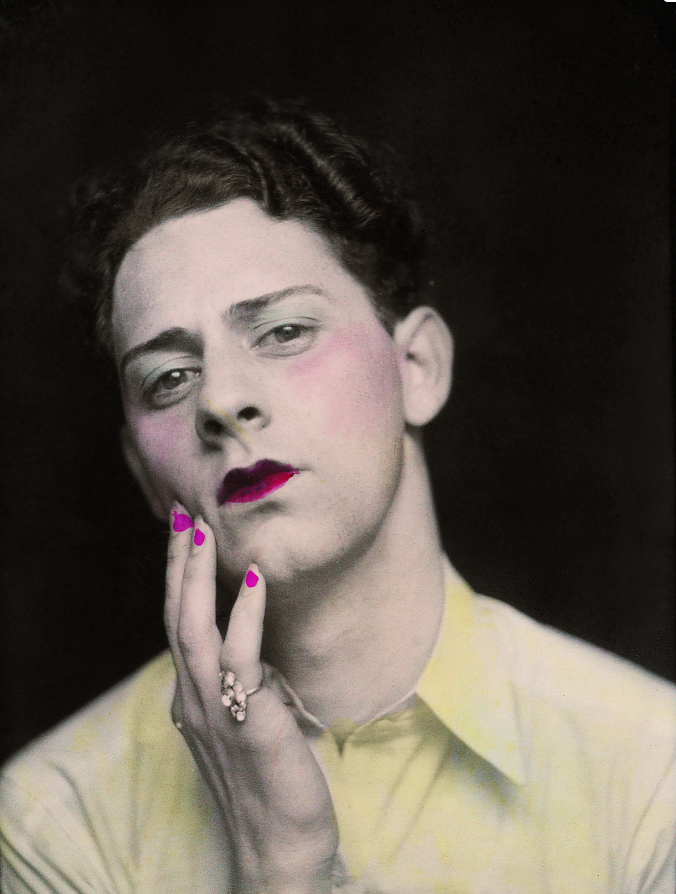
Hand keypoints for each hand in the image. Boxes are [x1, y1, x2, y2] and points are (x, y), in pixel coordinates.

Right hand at [165, 504, 338, 893]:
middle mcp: (192, 696)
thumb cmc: (271, 779)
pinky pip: (239, 655)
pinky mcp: (245, 717)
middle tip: (183, 511)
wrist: (281, 842)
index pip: (178, 623)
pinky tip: (254, 579)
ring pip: (192, 627)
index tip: (185, 533)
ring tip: (203, 529)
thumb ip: (238, 685)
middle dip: (178, 562)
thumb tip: (248, 651)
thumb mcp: (245, 722)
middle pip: (175, 615)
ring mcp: (213, 707)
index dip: (179, 577)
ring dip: (196, 575)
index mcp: (192, 696)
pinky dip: (242, 613)